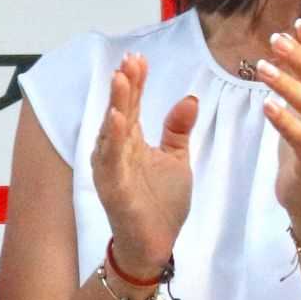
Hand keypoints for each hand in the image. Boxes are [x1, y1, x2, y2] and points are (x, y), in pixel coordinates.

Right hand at [93, 52, 196, 275]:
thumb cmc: (161, 200)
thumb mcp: (176, 158)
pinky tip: (117, 118)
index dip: (136, 82)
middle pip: (121, 111)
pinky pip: (110, 159)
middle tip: (130, 59)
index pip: (134, 105)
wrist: (155, 241)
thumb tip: (189, 98)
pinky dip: (112, 138)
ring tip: (121, 79)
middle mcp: (117, 150)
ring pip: (111, 130)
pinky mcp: (112, 186)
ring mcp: (112, 167)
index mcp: (132, 141)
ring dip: (116, 104)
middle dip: (125, 85)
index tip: (139, 58)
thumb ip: (178, 129)